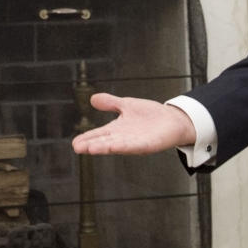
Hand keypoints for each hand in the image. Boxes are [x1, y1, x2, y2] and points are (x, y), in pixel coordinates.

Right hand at [72, 94, 196, 154]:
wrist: (172, 119)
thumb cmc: (150, 114)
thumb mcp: (126, 105)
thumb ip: (110, 103)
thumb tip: (92, 98)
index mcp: (117, 129)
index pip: (99, 134)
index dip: (87, 138)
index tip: (75, 143)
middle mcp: (123, 138)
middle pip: (105, 142)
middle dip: (92, 145)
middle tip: (78, 148)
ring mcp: (135, 142)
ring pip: (117, 146)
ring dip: (104, 148)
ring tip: (91, 149)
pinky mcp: (147, 144)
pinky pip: (134, 146)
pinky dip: (124, 146)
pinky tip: (115, 146)